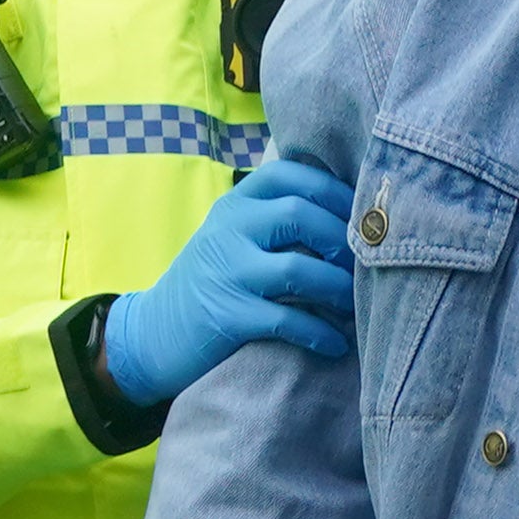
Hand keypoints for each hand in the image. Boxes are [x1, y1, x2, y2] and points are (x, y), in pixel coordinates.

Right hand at [99, 156, 356, 406]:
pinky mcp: (228, 316)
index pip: (288, 175)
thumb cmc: (215, 280)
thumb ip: (277, 218)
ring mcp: (226, 272)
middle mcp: (228, 230)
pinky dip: (319, 333)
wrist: (153, 333)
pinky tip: (336, 343)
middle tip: (365, 265)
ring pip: (298, 269)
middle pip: (299, 215)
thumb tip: (353, 217)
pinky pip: (286, 320)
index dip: (334, 190)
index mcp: (235, 204)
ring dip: (338, 288)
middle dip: (343, 239)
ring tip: (356, 305)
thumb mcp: (235, 236)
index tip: (361, 215)